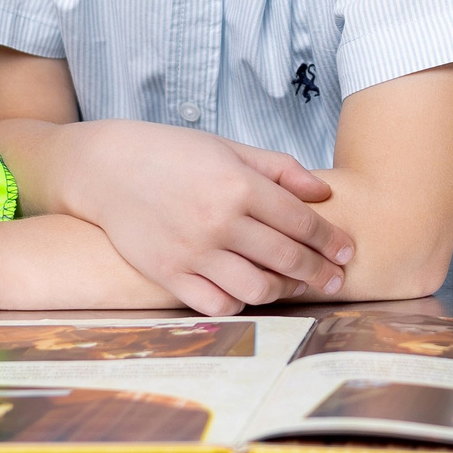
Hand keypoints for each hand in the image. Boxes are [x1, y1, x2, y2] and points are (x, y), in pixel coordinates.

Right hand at [57, 122, 354, 315]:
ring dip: (284, 291)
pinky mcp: (170, 275)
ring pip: (257, 289)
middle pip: (287, 258)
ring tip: (293, 286)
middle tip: (334, 278)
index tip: (346, 251)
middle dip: (319, 272)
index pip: (301, 222)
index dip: (330, 240)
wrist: (106, 168)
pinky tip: (247, 292)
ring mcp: (194, 252)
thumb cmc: (171, 153)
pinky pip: (217, 304)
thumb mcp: (228, 148)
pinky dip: (239, 303)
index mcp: (239, 185)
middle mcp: (220, 222)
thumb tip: (322, 193)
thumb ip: (278, 169)